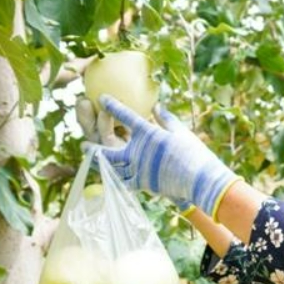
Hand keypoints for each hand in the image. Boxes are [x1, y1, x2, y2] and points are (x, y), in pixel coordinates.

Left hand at [86, 95, 238, 217]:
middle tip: (83, 144)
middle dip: (93, 146)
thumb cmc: (194, 153)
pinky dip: (113, 178)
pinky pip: (122, 181)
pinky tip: (108, 176)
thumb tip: (156, 107)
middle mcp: (138, 152)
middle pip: (107, 147)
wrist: (200, 180)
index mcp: (148, 134)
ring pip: (110, 167)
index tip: (102, 98)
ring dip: (99, 163)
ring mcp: (138, 169)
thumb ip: (166, 119)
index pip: (125, 116)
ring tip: (91, 161)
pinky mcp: (142, 184)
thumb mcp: (180, 132)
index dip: (112, 106)